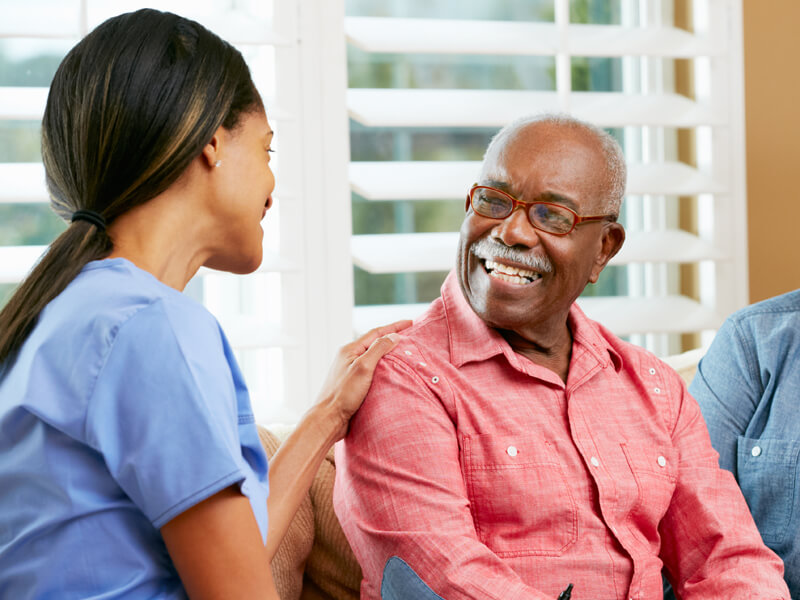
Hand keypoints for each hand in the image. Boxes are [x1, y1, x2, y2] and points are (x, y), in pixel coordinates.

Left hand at [316, 320, 411, 441]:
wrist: (329, 418)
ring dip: (387, 351)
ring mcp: (350, 370)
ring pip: (373, 356)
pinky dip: (383, 366)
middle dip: (391, 336)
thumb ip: (378, 349)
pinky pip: (371, 369)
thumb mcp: (363, 367)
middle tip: (409, 334)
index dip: (394, 327)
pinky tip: (390, 371)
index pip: (376, 333)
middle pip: (374, 342)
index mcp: (350, 350)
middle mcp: (349, 357)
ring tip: (402, 350)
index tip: (411, 322)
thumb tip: (394, 336)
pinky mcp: (353, 384)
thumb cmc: (344, 394)